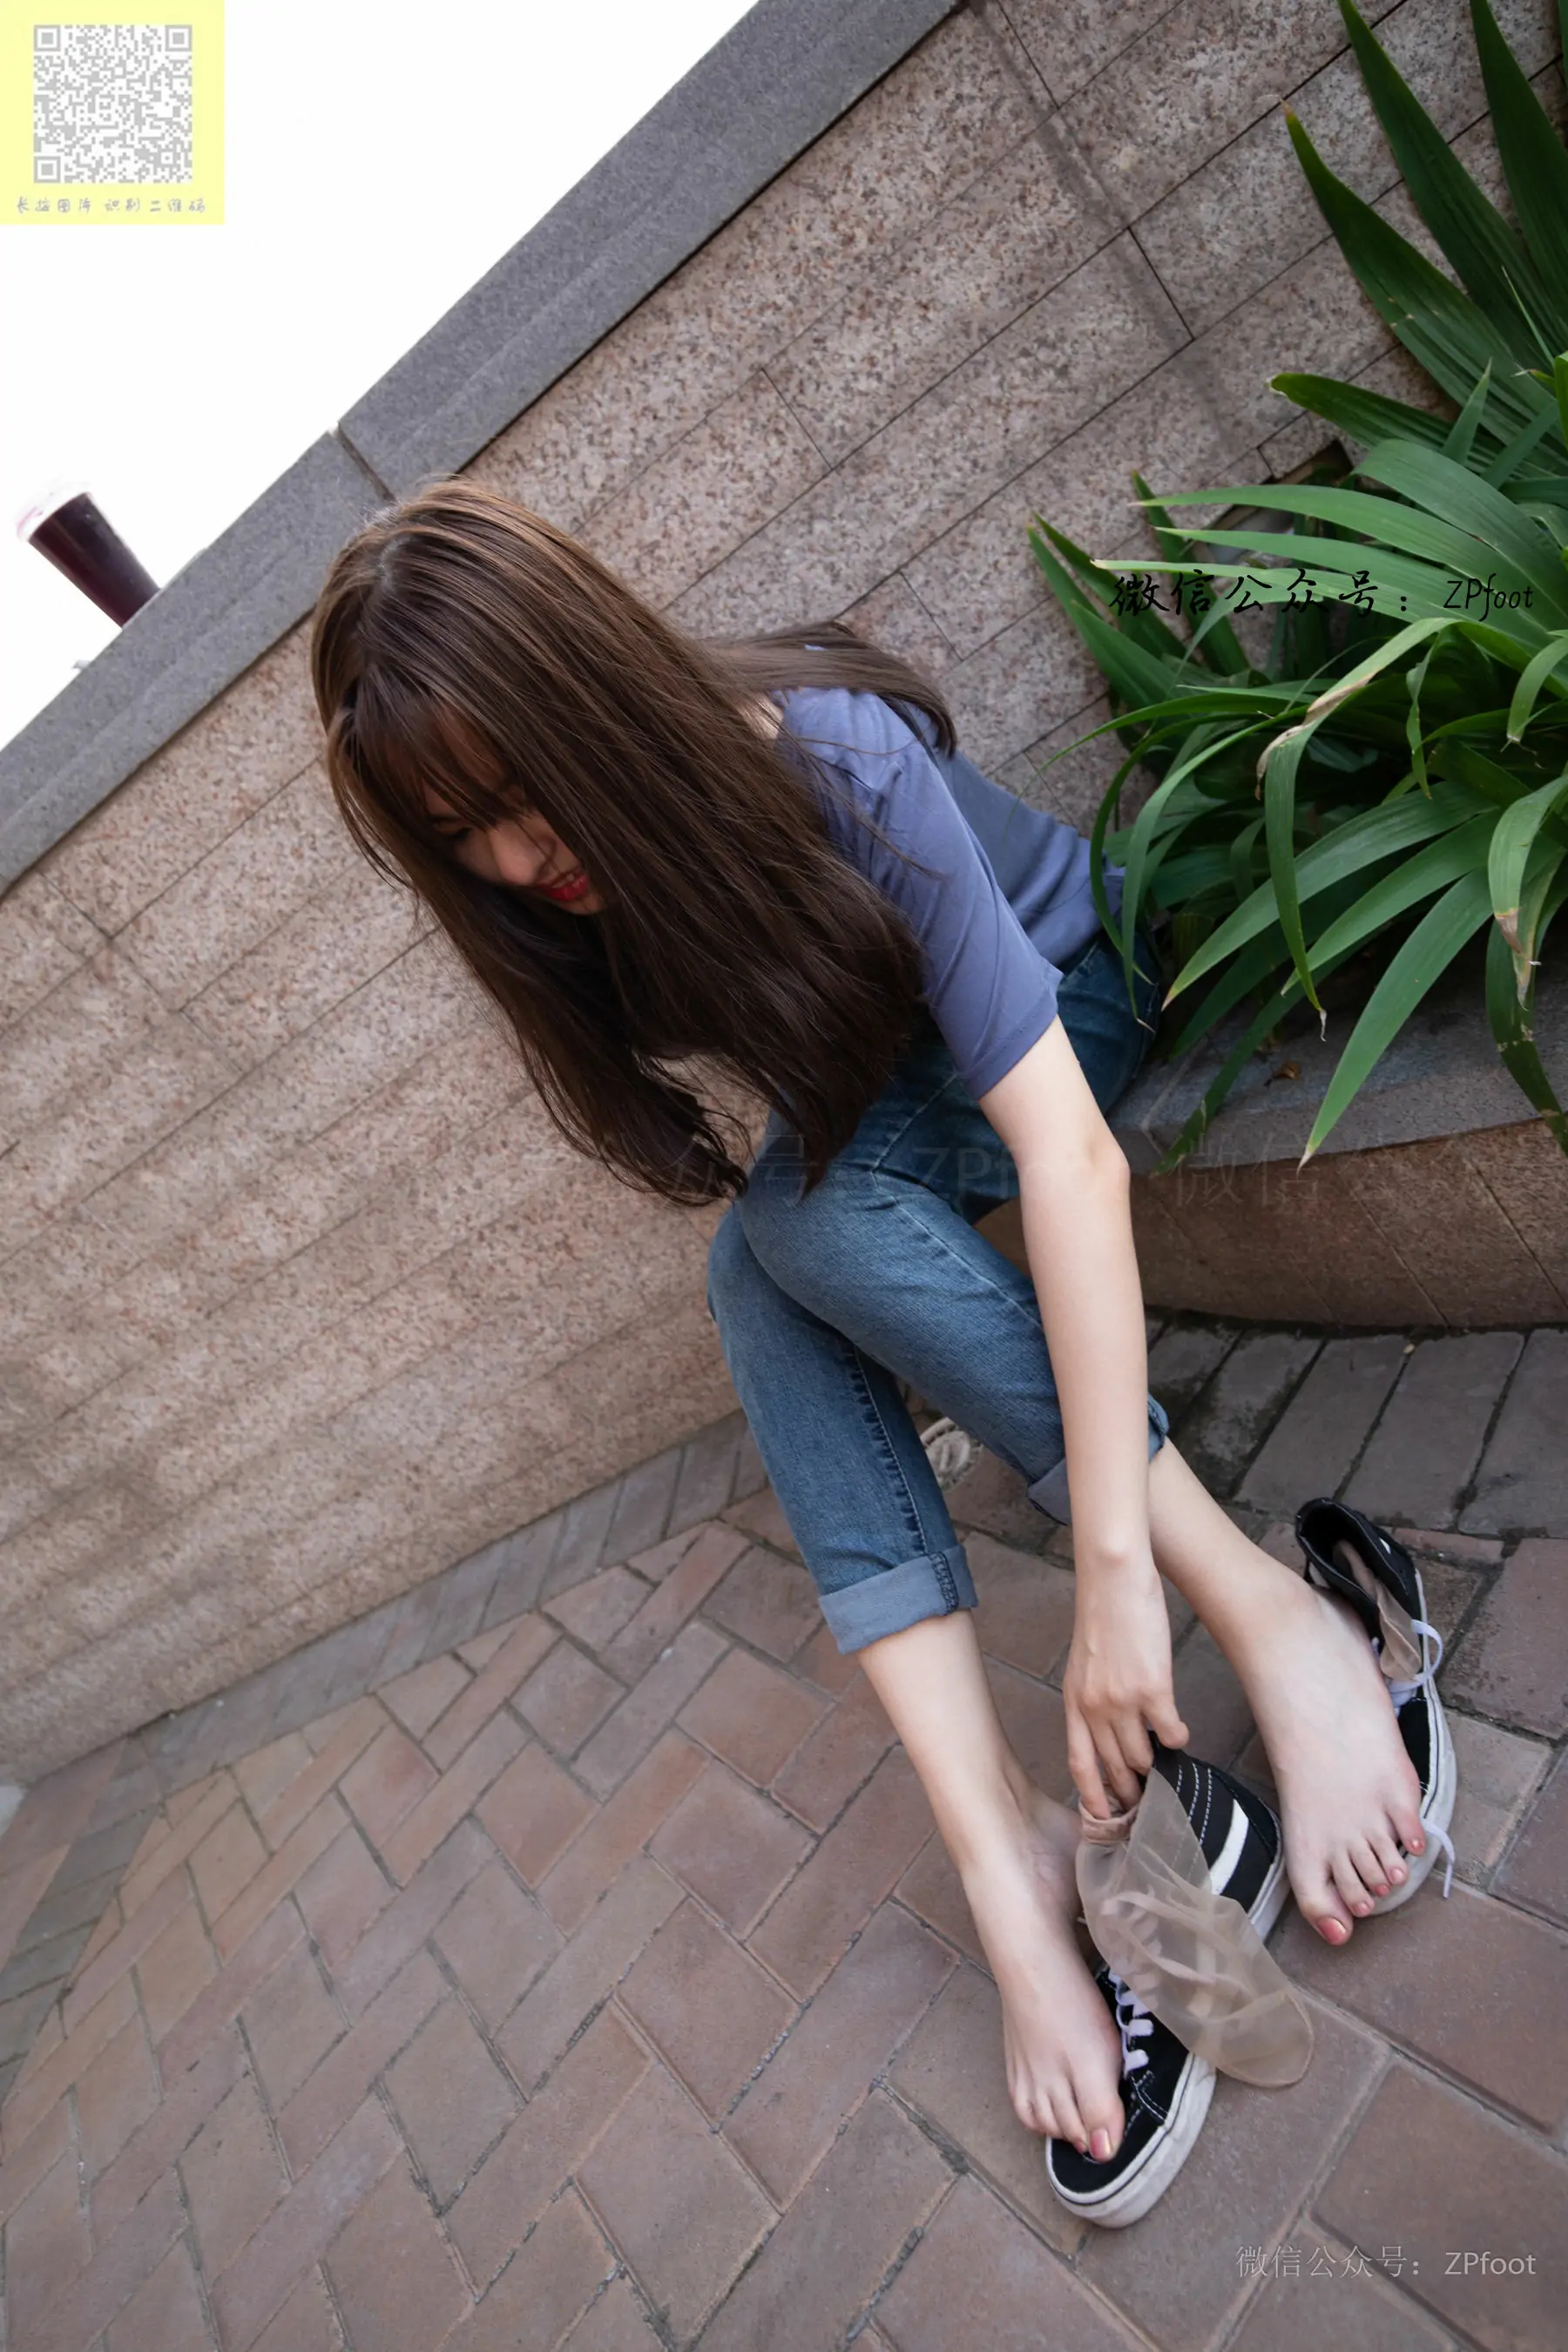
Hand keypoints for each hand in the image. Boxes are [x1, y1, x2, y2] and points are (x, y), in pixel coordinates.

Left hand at [1063, 1554, 1189, 1816]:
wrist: (1113, 1580)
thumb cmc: (1101, 1616)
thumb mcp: (1084, 1665)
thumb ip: (1092, 1698)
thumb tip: (1112, 1728)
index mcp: (1073, 1702)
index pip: (1079, 1763)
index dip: (1091, 1795)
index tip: (1101, 1817)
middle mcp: (1094, 1709)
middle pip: (1113, 1768)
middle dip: (1128, 1791)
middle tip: (1143, 1803)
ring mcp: (1123, 1702)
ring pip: (1142, 1757)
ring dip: (1156, 1765)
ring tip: (1165, 1767)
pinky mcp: (1153, 1690)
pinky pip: (1171, 1733)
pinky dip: (1178, 1740)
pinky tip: (1181, 1735)